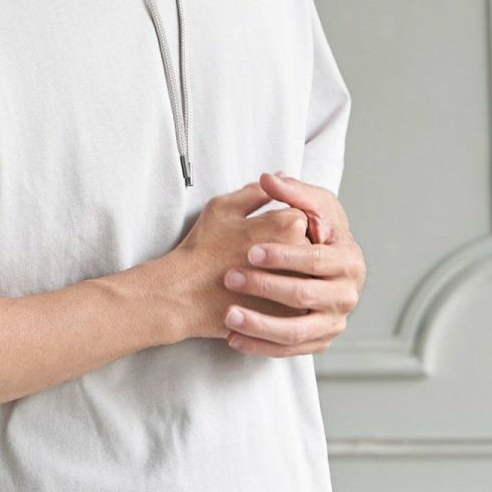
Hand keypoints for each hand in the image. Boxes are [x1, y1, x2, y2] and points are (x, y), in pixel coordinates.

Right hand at [163, 180, 313, 341]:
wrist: (185, 295)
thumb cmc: (202, 248)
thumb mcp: (224, 208)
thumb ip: (257, 192)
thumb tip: (278, 177)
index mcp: (288, 225)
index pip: (299, 217)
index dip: (277, 224)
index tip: (257, 233)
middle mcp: (301, 256)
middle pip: (306, 246)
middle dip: (286, 250)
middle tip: (253, 255)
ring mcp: (298, 288)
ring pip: (305, 276)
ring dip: (288, 275)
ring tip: (256, 276)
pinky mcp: (292, 314)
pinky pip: (298, 303)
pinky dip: (284, 301)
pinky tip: (260, 298)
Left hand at [221, 170, 365, 356]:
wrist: (324, 263)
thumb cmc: (317, 229)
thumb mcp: (311, 205)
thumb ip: (292, 191)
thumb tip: (270, 178)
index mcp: (349, 260)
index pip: (315, 259)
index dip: (283, 256)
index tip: (250, 252)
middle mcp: (347, 295)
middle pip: (304, 295)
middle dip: (265, 287)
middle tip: (231, 279)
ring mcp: (333, 322)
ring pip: (296, 331)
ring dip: (260, 325)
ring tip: (229, 315)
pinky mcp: (319, 340)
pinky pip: (289, 350)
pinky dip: (260, 346)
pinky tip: (233, 338)